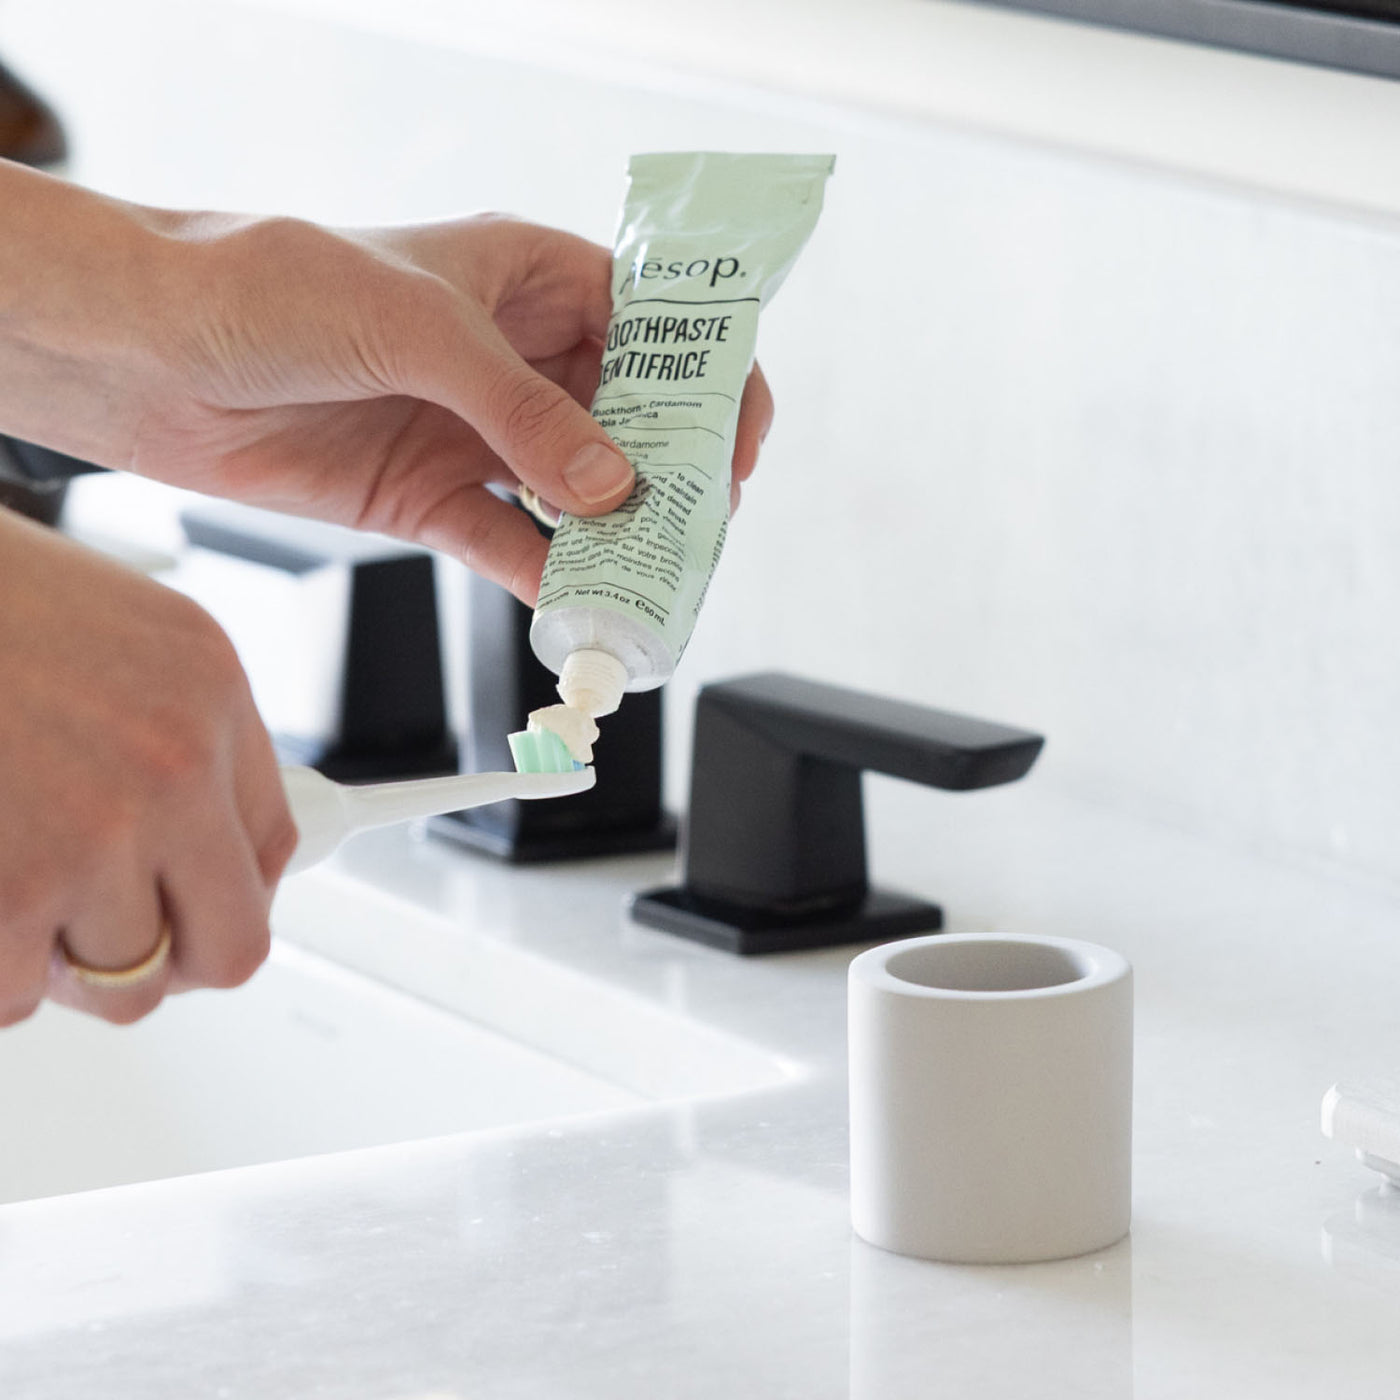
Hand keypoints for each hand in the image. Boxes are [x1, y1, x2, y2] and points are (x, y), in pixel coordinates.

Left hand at [0, 166, 774, 602]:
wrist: (153, 356)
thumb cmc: (272, 284)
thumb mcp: (419, 326)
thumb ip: (522, 409)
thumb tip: (611, 483)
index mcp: (529, 278)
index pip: (656, 323)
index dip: (709, 380)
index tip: (735, 442)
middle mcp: (516, 357)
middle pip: (632, 419)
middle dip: (674, 473)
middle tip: (700, 527)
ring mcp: (479, 431)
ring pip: (581, 490)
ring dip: (619, 536)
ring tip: (653, 577)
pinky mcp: (435, 495)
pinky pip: (513, 543)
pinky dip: (548, 575)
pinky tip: (576, 600)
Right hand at [0, 509, 294, 1024]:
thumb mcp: (128, 637)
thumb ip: (179, 731)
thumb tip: (203, 844)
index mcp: (210, 697)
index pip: (275, 848)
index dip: (227, 890)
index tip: (192, 898)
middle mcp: (171, 771)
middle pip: (230, 947)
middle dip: (175, 960)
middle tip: (114, 937)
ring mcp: (92, 838)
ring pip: (122, 987)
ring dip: (64, 960)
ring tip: (15, 882)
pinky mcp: (9, 893)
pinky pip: (16, 998)